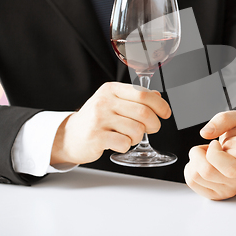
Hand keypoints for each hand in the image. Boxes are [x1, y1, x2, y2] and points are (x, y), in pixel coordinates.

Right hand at [50, 82, 170, 164]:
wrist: (69, 136)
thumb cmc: (96, 119)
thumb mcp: (113, 102)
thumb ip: (135, 98)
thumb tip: (158, 96)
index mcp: (111, 89)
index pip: (143, 94)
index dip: (160, 105)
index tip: (166, 113)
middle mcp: (104, 101)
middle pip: (144, 113)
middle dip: (154, 124)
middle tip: (152, 128)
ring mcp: (99, 119)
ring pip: (137, 130)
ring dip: (139, 137)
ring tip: (129, 136)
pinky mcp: (96, 137)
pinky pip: (125, 143)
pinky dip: (127, 146)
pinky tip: (119, 143)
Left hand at [184, 111, 235, 199]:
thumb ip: (223, 120)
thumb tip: (205, 133)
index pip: (224, 165)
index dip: (213, 150)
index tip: (216, 144)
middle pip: (206, 171)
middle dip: (199, 153)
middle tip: (206, 148)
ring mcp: (229, 190)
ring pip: (196, 177)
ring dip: (194, 161)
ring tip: (206, 156)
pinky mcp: (217, 195)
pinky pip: (192, 183)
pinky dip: (190, 170)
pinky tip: (202, 164)